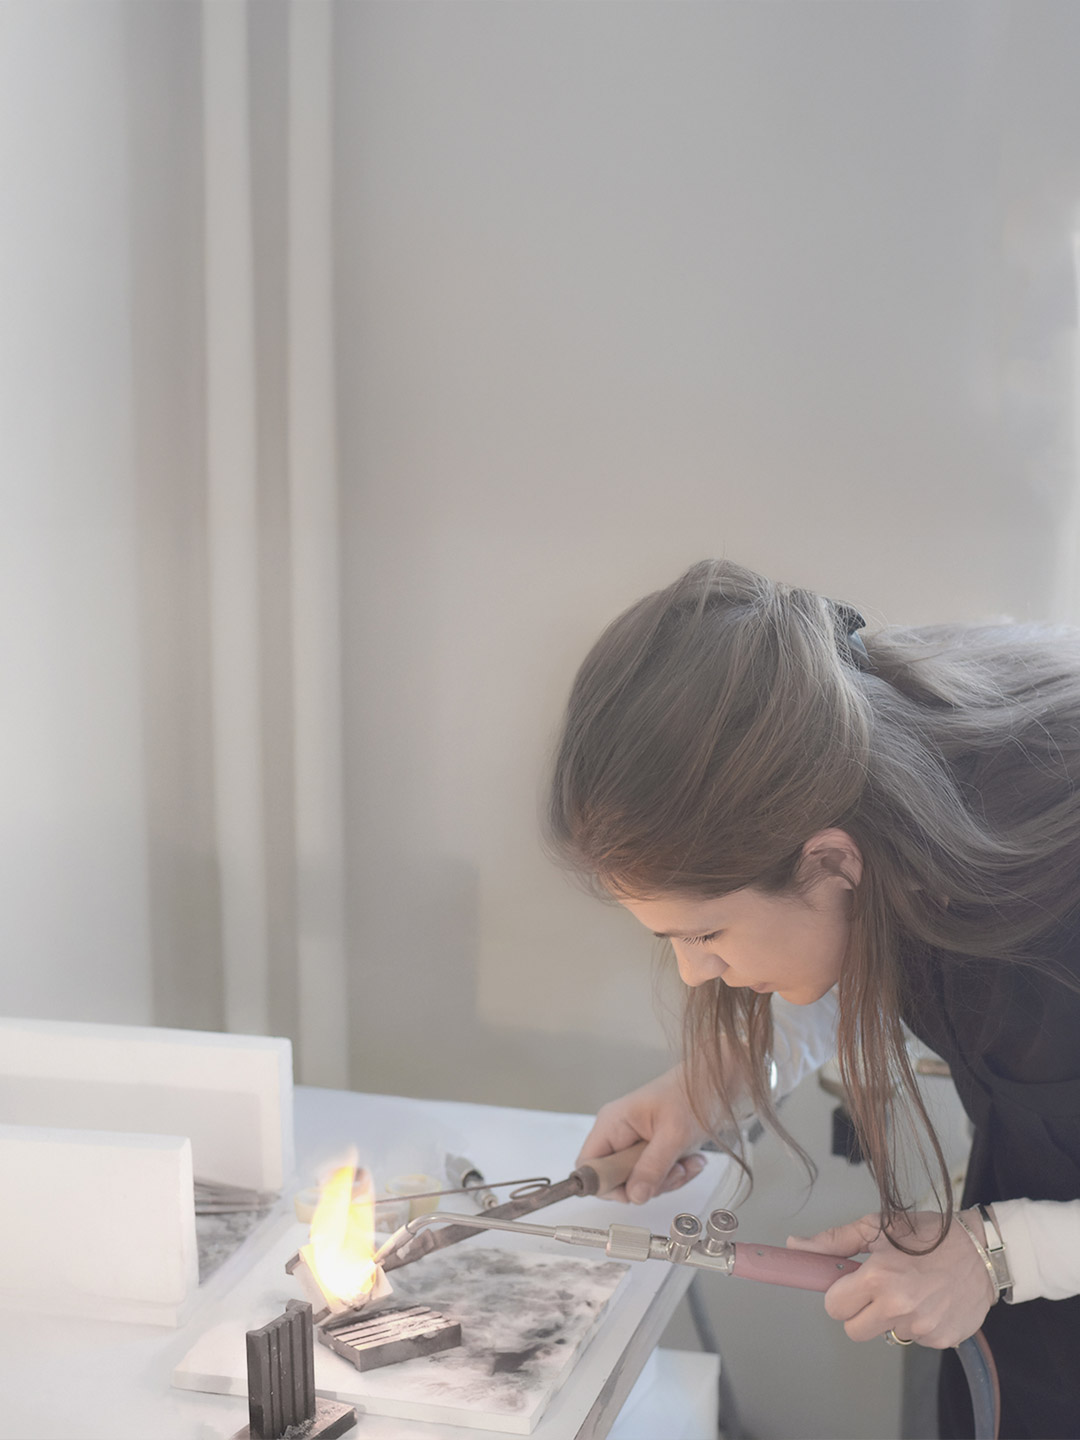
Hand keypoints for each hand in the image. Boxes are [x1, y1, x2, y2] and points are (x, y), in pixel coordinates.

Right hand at [577, 1065, 707, 1203]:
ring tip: (688, 1161)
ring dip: (668, 1179)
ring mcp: (634, 1142)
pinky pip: (655, 1175)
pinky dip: (675, 1173)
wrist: (715, 1081)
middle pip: (617, 1179)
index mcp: (612, 1123)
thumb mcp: (673, 1135)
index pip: (589, 1166)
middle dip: (649, 1184)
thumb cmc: (692, 1093)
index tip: (635, 1191)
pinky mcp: (651, 1149)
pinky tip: (692, 1159)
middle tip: (675, 1171)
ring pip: (639, 1181)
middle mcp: (618, 1134)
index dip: (606, 1185)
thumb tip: (634, 1196)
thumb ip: (652, 1167)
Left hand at [787, 1210, 995, 1347]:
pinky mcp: (942, 1340)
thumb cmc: (927, 1234)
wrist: (982, 1250)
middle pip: (854, 1331)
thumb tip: (795, 1245)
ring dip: (891, 1318)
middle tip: (878, 1291)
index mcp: (878, 1277)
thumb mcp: (878, 1227)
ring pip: (886, 1335)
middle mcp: (898, 1307)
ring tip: (912, 1290)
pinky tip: (932, 1300)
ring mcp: (922, 1327)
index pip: (834, 1307)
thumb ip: (834, 1241)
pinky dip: (919, 1324)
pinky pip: (916, 1339)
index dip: (839, 1295)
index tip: (851, 1285)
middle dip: (860, 1312)